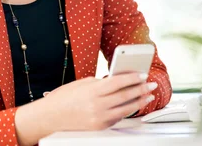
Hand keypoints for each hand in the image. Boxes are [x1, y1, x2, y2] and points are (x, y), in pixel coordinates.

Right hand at [40, 73, 156, 131]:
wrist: (50, 117)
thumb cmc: (64, 97)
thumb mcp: (83, 84)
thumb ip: (101, 83)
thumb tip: (119, 81)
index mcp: (93, 90)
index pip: (118, 82)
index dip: (133, 78)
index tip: (143, 74)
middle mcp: (97, 105)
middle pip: (125, 96)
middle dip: (141, 89)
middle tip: (151, 85)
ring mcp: (99, 118)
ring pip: (125, 109)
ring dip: (139, 102)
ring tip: (148, 96)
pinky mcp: (99, 127)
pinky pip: (118, 117)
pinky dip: (127, 110)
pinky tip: (134, 105)